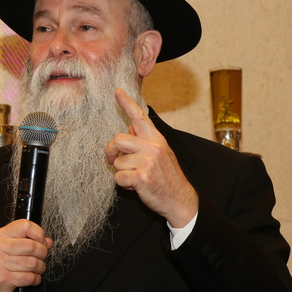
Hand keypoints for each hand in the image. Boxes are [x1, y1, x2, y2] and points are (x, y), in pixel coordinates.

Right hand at [0, 219, 52, 291]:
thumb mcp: (7, 248)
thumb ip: (26, 241)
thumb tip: (47, 242)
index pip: (24, 225)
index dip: (38, 233)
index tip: (41, 241)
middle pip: (32, 246)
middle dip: (42, 253)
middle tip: (41, 258)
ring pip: (33, 263)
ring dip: (40, 268)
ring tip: (37, 269)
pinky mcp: (4, 279)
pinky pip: (29, 277)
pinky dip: (35, 279)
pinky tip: (32, 279)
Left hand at [104, 89, 197, 226]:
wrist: (180, 200)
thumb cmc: (167, 178)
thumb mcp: (161, 154)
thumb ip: (145, 140)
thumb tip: (130, 127)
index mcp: (157, 140)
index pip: (140, 117)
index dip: (127, 104)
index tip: (117, 92)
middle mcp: (153, 147)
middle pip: (118, 140)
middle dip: (111, 152)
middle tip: (113, 161)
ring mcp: (148, 162)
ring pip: (117, 162)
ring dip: (122, 172)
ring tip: (137, 177)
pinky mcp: (142, 177)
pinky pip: (119, 177)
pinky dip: (123, 184)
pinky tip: (136, 186)